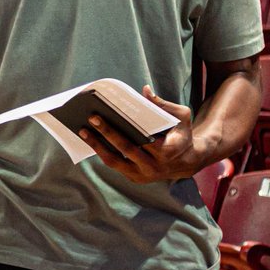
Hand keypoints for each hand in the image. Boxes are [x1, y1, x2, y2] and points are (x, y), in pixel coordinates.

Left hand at [78, 86, 203, 183]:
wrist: (186, 162)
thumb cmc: (182, 134)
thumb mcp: (181, 117)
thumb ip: (163, 104)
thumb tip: (145, 91)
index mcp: (168, 151)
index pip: (144, 140)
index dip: (127, 129)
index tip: (111, 115)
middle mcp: (155, 167)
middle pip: (126, 149)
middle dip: (107, 133)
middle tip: (92, 118)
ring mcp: (143, 175)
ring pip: (115, 161)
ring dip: (97, 146)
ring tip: (83, 131)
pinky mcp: (135, 178)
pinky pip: (114, 165)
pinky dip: (101, 152)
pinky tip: (91, 139)